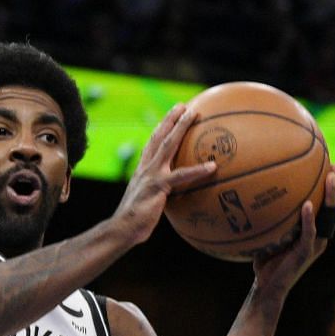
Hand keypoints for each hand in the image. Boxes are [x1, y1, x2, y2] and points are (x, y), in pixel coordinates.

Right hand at [112, 104, 215, 246]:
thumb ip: (159, 196)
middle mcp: (145, 168)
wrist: (121, 229)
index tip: (171, 117)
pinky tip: (213, 166)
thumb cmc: (134, 223)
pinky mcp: (158, 186)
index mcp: (142, 171)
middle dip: (170, 119)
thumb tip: (172, 200)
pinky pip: (181, 175)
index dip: (161, 129)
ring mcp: (151, 175)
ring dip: (181, 127)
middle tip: (183, 106)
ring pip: (168, 145)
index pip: (152, 145)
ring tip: (195, 114)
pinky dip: (197, 170)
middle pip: (159, 137)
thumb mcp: (146, 204)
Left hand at [252, 164, 334, 295]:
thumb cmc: (266, 262)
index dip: (329, 187)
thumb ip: (270, 219)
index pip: (324, 205)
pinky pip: (309, 233)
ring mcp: (314, 244)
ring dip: (329, 197)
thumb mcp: (269, 236)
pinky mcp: (306, 253)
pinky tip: (307, 205)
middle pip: (332, 207)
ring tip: (330, 177)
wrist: (267, 288)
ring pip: (327, 216)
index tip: (329, 165)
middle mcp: (318, 236)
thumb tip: (255, 196)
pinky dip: (309, 219)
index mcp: (313, 231)